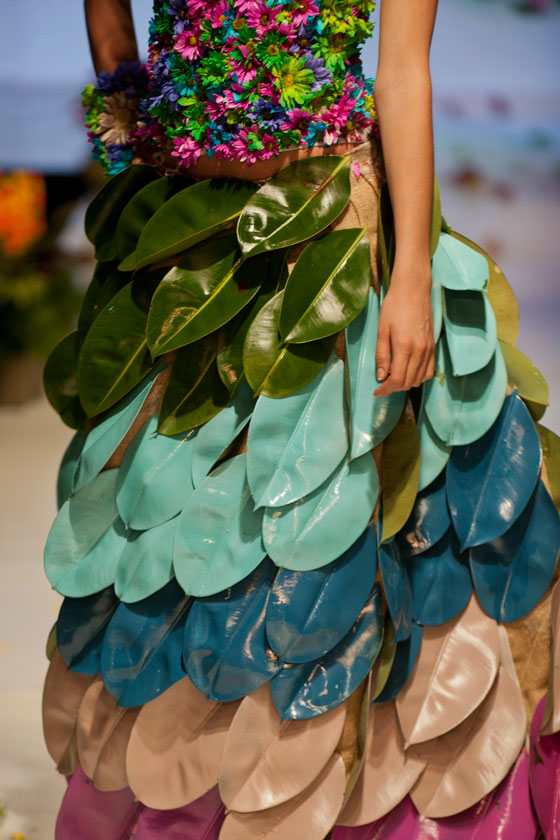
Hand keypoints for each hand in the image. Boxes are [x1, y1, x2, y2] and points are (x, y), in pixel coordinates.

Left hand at [374, 265, 434, 396]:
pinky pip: (430, 370)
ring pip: (420, 379)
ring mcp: (429, 349)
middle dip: (394, 388)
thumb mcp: (382, 330)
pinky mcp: (433, 346)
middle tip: (382, 385)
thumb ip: (381, 355)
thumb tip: (381, 376)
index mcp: (404, 346)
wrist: (414, 289)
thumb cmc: (394, 306)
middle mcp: (420, 350)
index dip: (386, 390)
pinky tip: (409, 373)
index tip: (377, 391)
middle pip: (408, 382)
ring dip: (406, 383)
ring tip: (393, 379)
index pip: (397, 379)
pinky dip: (419, 377)